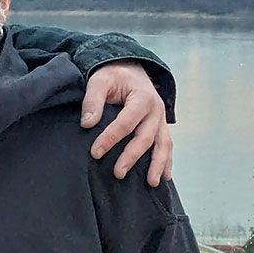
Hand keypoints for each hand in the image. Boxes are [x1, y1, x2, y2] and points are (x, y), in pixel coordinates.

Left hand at [80, 61, 172, 186]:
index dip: (110, 138)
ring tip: (151, 183)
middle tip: (118, 173)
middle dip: (132, 156)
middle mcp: (156, 110)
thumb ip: (92, 100)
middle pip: (145, 137)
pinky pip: (167, 145)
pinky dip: (167, 161)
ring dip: (158, 164)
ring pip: (163, 144)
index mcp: (142, 97)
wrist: (131, 69)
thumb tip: (87, 123)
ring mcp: (161, 119)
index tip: (95, 153)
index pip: (126, 122)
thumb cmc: (113, 76)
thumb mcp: (99, 80)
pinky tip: (164, 177)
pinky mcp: (161, 126)